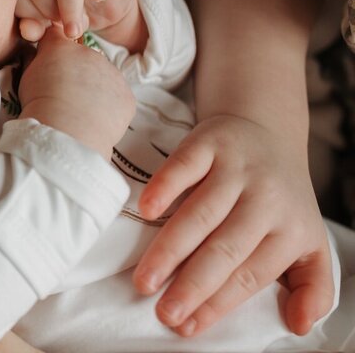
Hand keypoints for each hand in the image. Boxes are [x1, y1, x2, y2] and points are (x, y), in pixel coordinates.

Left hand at [16, 0, 144, 50]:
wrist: (104, 7)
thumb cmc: (68, 15)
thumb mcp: (49, 25)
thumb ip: (34, 28)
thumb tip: (28, 30)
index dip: (29, 15)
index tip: (43, 30)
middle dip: (48, 11)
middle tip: (63, 29)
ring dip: (71, 5)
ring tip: (77, 27)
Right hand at [18, 29, 134, 158]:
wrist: (66, 131)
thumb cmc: (39, 104)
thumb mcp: (26, 77)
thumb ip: (34, 61)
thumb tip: (36, 55)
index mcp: (62, 47)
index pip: (57, 36)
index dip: (53, 50)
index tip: (50, 64)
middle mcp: (90, 53)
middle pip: (83, 59)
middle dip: (76, 73)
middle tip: (65, 95)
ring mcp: (112, 74)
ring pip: (102, 79)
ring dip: (93, 90)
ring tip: (79, 112)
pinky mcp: (126, 96)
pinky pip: (117, 99)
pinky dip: (108, 108)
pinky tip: (95, 120)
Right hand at [134, 113, 333, 336]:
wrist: (268, 131)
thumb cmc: (281, 200)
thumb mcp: (309, 245)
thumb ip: (313, 289)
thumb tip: (297, 327)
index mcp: (291, 231)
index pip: (250, 276)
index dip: (218, 304)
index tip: (186, 327)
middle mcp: (267, 200)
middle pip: (225, 250)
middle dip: (192, 285)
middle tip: (164, 312)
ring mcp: (238, 169)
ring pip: (201, 214)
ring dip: (169, 250)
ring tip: (144, 280)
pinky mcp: (212, 142)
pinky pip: (184, 166)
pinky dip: (164, 187)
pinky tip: (146, 211)